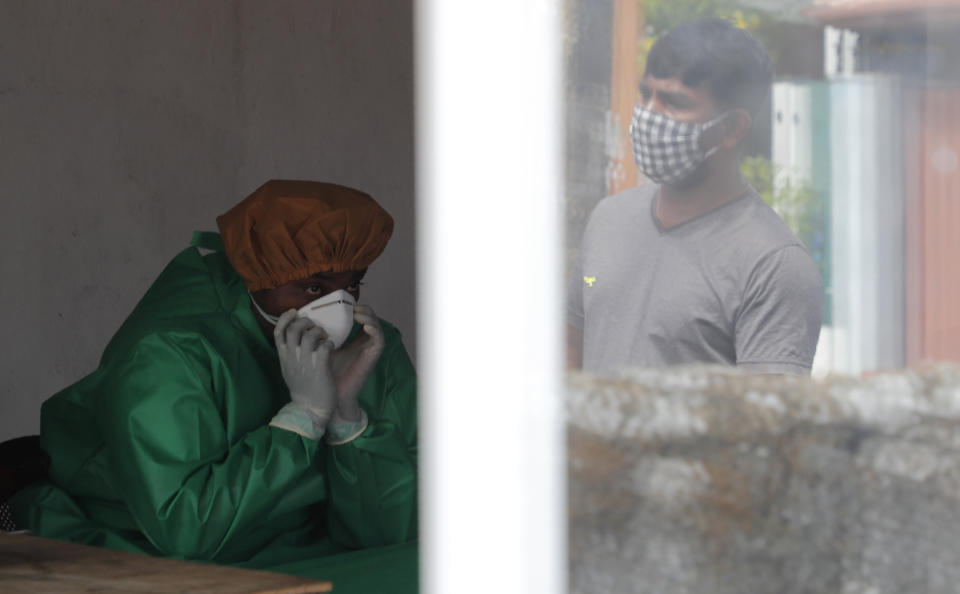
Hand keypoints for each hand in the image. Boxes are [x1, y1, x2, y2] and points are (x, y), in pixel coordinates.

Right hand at [274, 310, 336, 426]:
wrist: (309, 409)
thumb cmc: (302, 388)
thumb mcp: (288, 369)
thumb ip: (288, 353)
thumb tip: (291, 336)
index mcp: (283, 357)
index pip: (278, 332)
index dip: (285, 318)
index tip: (294, 312)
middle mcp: (292, 358)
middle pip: (294, 329)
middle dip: (305, 321)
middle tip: (314, 325)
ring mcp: (305, 363)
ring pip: (310, 335)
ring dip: (319, 331)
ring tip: (324, 336)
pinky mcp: (320, 368)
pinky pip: (325, 346)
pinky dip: (329, 343)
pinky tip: (330, 347)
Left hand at [329, 305, 384, 420]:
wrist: (330, 395)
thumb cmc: (324, 373)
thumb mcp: (321, 348)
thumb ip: (319, 334)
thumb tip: (305, 316)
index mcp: (353, 339)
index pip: (359, 317)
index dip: (353, 307)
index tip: (340, 304)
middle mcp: (363, 342)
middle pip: (369, 318)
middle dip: (362, 309)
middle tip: (351, 307)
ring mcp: (369, 349)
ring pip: (376, 326)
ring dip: (369, 317)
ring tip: (357, 314)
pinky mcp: (373, 357)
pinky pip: (379, 340)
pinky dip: (375, 330)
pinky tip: (365, 326)